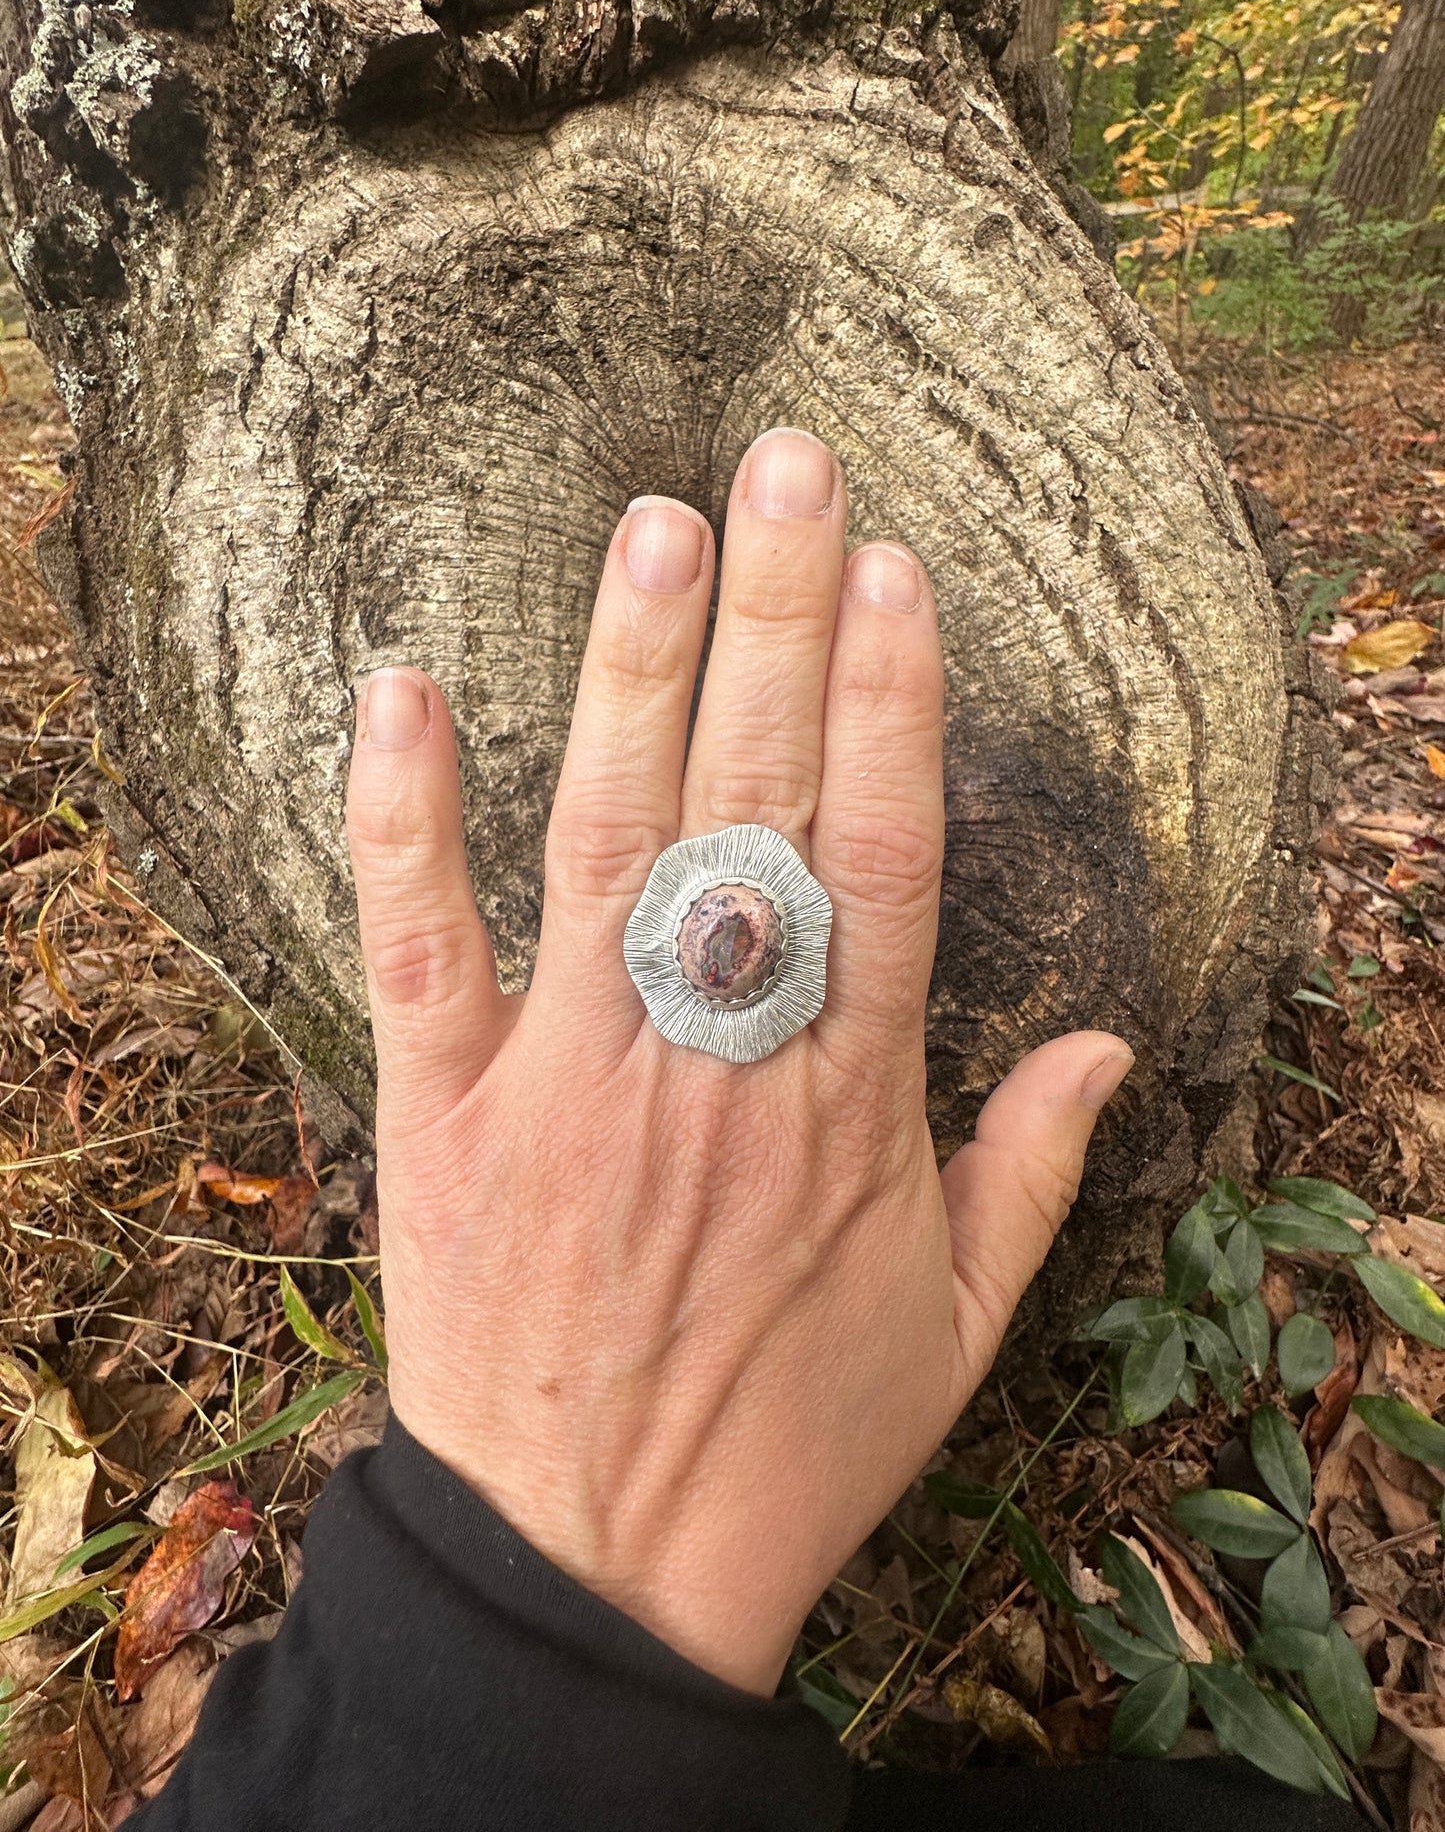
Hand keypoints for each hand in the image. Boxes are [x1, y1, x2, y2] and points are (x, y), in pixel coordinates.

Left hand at [344, 428, 1132, 1695]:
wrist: (596, 1567)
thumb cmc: (789, 1442)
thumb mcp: (956, 1324)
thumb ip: (1037, 1168)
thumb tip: (1116, 1040)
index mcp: (845, 1095)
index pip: (883, 850)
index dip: (891, 698)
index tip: (890, 568)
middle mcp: (714, 1052)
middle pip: (759, 798)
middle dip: (775, 618)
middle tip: (784, 461)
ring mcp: (572, 1070)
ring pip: (607, 833)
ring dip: (632, 668)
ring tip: (656, 522)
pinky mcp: (445, 1110)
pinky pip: (417, 944)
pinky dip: (401, 816)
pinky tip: (399, 688)